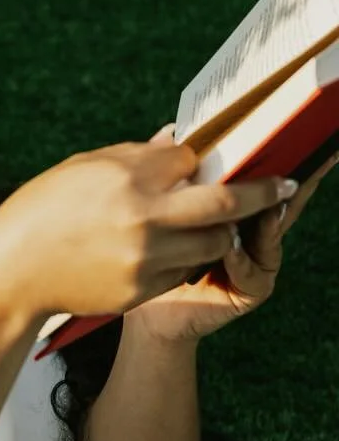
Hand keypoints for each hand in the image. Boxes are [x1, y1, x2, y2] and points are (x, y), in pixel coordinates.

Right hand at [0, 134, 299, 324]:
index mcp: (127, 176)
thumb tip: (180, 142)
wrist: (11, 272)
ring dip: (222, 232)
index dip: (211, 160)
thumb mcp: (83, 168)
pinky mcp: (142, 289)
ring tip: (219, 224)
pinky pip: (184, 270)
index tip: (237, 159)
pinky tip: (170, 252)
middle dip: (262, 194)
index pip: (194, 160)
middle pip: (225, 202)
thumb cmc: (42, 210)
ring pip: (214, 242)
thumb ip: (136, 156)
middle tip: (285, 187)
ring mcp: (145, 257)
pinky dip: (186, 259)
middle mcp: (143, 216)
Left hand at [125, 128, 338, 343]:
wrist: (146, 309)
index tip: (292, 133)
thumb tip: (173, 131)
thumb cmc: (150, 253)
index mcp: (234, 207)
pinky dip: (241, 260)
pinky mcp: (250, 290)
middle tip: (295, 161)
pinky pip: (252, 273)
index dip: (278, 157)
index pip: (260, 178)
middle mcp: (252, 231)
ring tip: (271, 205)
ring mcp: (256, 260)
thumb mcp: (161, 208)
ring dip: (269, 220)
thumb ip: (173, 175)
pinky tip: (230, 250)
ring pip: (272, 235)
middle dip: (292, 183)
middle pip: (279, 202)